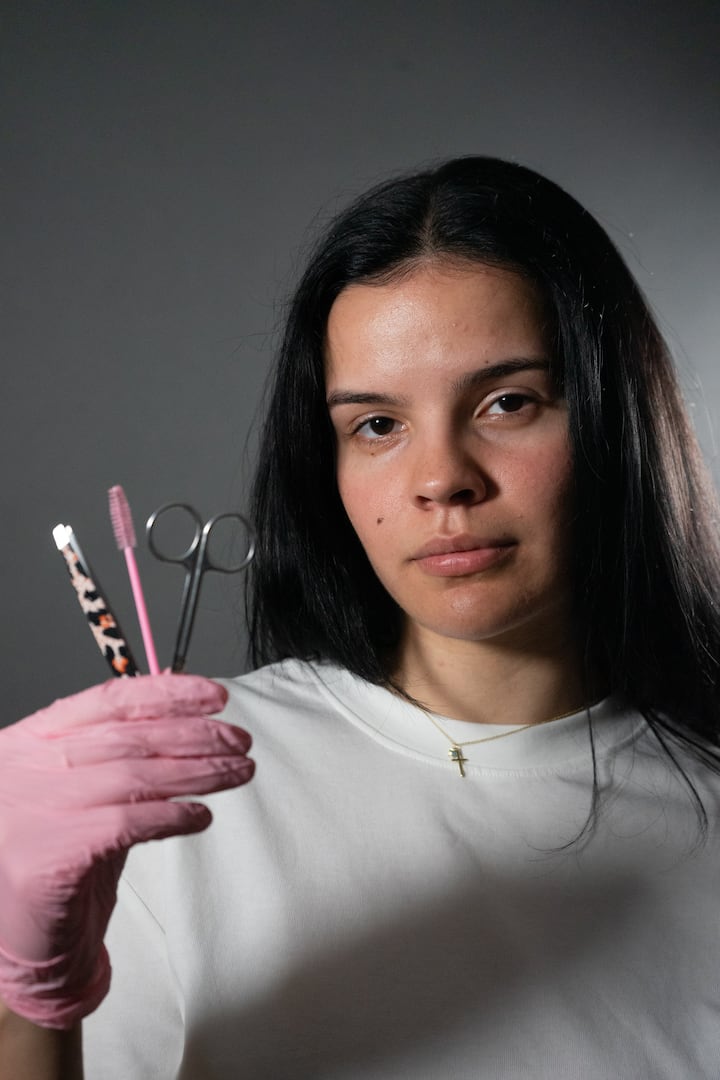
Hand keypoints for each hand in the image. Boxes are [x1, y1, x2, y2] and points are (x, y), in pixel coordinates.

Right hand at [0, 674, 252, 1028]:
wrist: (17, 935)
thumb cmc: (57, 854)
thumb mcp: (81, 790)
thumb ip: (121, 756)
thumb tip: (194, 723)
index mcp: (33, 739)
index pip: (109, 699)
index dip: (169, 693)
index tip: (215, 697)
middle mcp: (29, 768)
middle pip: (130, 737)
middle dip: (196, 735)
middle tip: (240, 741)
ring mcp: (36, 811)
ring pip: (135, 777)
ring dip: (198, 772)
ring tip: (238, 772)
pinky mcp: (50, 858)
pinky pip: (127, 823)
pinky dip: (173, 816)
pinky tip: (200, 816)